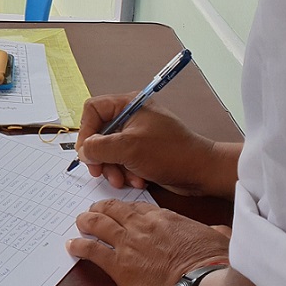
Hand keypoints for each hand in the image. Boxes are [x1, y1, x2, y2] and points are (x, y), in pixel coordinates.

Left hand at [69, 200, 230, 285]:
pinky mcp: (119, 267)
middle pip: (113, 210)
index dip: (126, 209)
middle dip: (101, 209)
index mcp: (165, 219)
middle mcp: (143, 227)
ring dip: (86, 222)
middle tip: (93, 210)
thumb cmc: (215, 267)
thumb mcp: (220, 239)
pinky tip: (73, 245)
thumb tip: (220, 230)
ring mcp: (128, 245)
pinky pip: (92, 251)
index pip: (138, 208)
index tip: (121, 210)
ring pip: (98, 225)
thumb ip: (214, 231)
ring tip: (80, 222)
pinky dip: (80, 246)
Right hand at [76, 93, 233, 195]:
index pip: (93, 110)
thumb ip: (99, 147)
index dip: (86, 131)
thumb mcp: (129, 148)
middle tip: (100, 172)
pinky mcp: (143, 151)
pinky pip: (122, 160)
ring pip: (109, 150)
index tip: (87, 152)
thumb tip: (83, 151)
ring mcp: (137, 135)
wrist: (202, 172)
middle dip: (100, 156)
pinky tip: (137, 180)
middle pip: (99, 133)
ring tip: (122, 180)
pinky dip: (125, 172)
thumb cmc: (171, 153)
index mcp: (128, 105)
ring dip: (113, 168)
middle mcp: (131, 117)